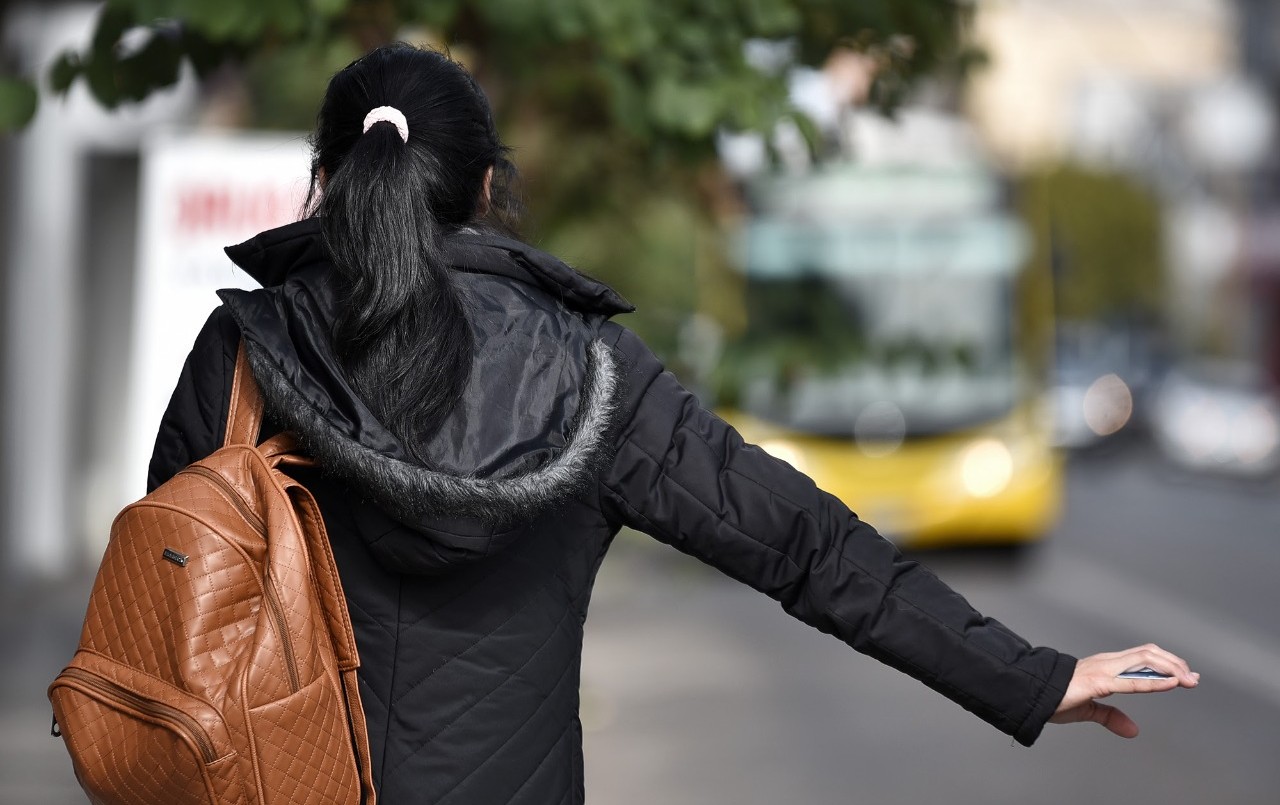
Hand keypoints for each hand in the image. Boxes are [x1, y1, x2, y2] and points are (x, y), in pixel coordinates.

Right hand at [1049, 644, 1198, 737]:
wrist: (1030, 694)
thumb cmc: (1054, 697)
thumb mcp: (1088, 710)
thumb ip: (1111, 716)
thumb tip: (1133, 731)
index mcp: (1106, 667)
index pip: (1142, 658)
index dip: (1166, 663)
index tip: (1185, 676)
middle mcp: (1108, 662)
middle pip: (1149, 653)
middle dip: (1175, 663)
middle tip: (1194, 678)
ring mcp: (1104, 669)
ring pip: (1145, 659)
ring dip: (1172, 668)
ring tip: (1189, 680)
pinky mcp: (1099, 681)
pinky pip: (1133, 679)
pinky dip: (1156, 680)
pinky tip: (1171, 683)